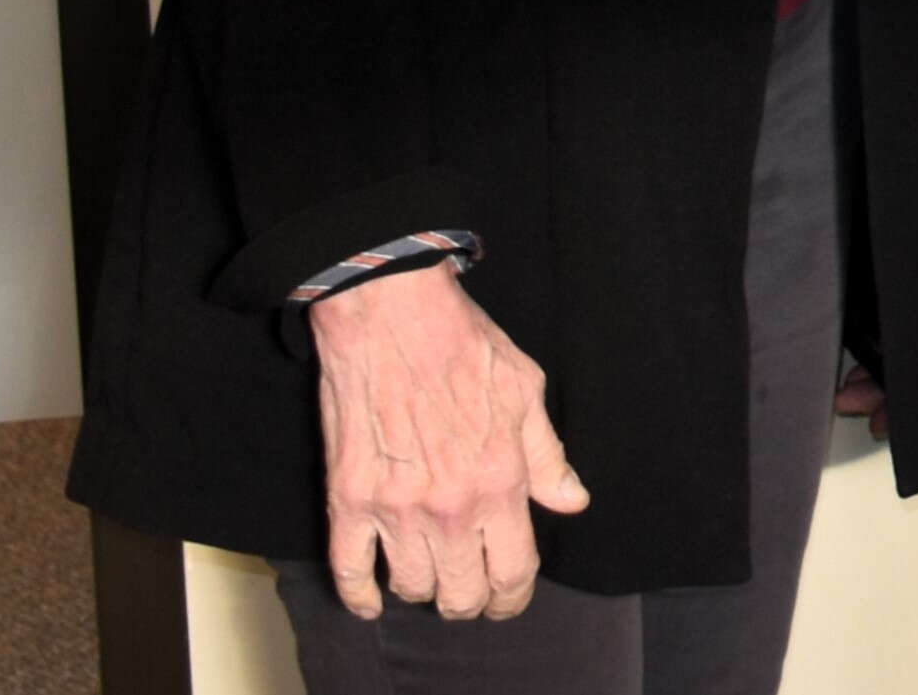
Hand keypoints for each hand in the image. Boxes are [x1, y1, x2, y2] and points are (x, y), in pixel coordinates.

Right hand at [309, 266, 586, 620]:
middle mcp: (448, 506)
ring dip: (422, 591)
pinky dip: (359, 595)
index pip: (512, 571)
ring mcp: (393, 507)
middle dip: (470, 602)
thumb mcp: (526, 392)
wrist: (390, 316)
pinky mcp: (347, 499)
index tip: (509, 600)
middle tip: (470, 593)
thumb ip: (547, 456)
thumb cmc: (463, 345)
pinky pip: (348, 570)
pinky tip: (371, 601)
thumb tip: (570, 501)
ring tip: (431, 578)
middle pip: (460, 593)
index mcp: (499, 481)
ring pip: (409, 587)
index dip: (512, 598)